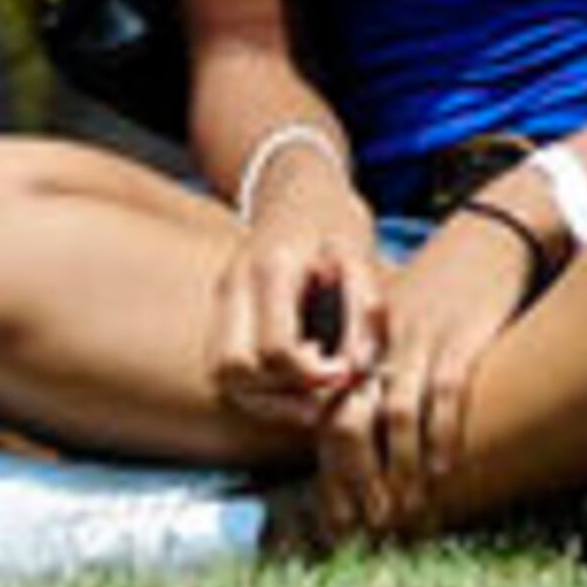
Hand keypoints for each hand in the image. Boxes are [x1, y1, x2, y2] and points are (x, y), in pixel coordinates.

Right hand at [209, 172, 383, 433]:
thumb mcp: (360, 255)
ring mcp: (221, 299)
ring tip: (312, 393)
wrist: (298, 190)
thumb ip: (364, 311)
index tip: (345, 374)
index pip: (276, 349)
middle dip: (279, 395)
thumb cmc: (333, 223)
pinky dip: (257, 387)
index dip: (313, 376)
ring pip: (221, 375)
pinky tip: (296, 383)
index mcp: (271, 267)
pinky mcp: (222, 313)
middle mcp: (234, 284)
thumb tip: (359, 370)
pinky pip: (225, 367)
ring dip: (265, 397)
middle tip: (324, 389)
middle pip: (231, 370)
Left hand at [324, 213, 531, 544]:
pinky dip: (443, 437)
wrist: (492, 230)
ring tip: (412, 510)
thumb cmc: (450, 284)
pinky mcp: (460, 337)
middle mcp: (379, 341)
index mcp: (360, 342)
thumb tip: (376, 433)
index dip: (333, 469)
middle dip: (359, 479)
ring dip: (400, 469)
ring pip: (394, 416)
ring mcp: (418, 339)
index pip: (329, 414)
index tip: (342, 514)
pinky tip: (449, 469)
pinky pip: (445, 396)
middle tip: (374, 523)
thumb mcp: (406, 321)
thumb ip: (387, 369)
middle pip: (350, 420)